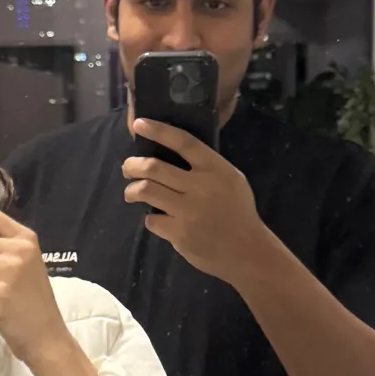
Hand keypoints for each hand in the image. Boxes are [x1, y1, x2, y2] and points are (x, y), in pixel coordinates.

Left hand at [123, 120, 272, 283]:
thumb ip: (206, 167)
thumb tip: (171, 155)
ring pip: (146, 190)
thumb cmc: (238, 212)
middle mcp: (200, 186)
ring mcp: (188, 210)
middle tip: (127, 168)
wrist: (247, 251)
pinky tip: (157, 219)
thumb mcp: (231, 180)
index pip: (183, 142)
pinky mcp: (179, 233)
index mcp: (216, 169)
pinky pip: (152, 220)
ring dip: (132, 190)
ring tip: (131, 193)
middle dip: (132, 165)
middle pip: (154, 167)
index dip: (159, 131)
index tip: (139, 124)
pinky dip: (150, 219)